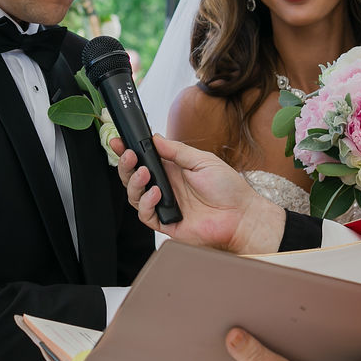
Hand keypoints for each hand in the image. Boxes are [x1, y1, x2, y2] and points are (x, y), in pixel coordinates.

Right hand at [112, 135, 285, 253]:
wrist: (242, 215)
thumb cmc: (228, 188)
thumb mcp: (202, 160)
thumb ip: (176, 150)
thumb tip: (155, 138)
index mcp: (172, 170)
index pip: (144, 159)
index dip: (129, 151)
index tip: (118, 142)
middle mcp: (165, 187)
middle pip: (133, 177)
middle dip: (126, 165)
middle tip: (129, 155)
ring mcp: (164, 205)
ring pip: (135, 195)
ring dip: (135, 183)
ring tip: (145, 173)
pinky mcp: (166, 222)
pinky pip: (146, 215)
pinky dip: (146, 203)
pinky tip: (155, 193)